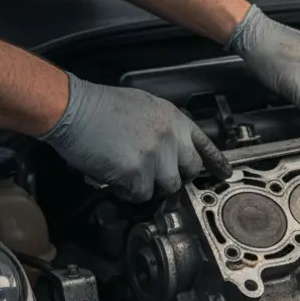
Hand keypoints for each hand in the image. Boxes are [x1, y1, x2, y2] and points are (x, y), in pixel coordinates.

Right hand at [39, 74, 231, 201]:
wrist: (74, 108)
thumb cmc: (102, 106)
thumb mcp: (145, 106)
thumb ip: (164, 127)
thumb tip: (170, 147)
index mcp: (176, 120)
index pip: (205, 145)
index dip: (216, 162)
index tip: (225, 174)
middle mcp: (173, 138)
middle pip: (191, 170)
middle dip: (176, 176)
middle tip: (156, 175)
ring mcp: (157, 156)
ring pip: (168, 186)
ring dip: (150, 185)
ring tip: (130, 173)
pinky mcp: (137, 173)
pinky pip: (141, 194)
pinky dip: (129, 191)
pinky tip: (116, 178)